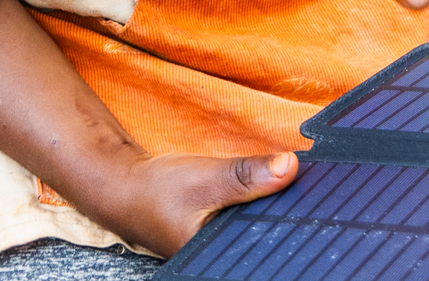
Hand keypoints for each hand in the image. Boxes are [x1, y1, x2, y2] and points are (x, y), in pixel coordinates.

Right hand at [74, 146, 301, 256]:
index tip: (303, 192)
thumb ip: (247, 175)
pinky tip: (258, 193)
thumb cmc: (156, 190)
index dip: (288, 220)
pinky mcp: (220, 240)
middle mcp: (221, 262)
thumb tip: (289, 168)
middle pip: (265, 239)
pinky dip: (256, 210)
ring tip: (267, 187)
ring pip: (258, 232)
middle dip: (279, 212)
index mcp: (217, 261)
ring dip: (267, 210)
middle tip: (285, 181)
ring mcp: (221, 253)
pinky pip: (249, 227)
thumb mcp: (206, 178)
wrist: (125, 189)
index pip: (266, 245)